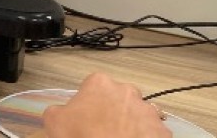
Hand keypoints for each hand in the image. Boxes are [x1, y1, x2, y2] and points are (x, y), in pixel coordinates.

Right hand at [39, 73, 170, 137]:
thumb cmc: (81, 135)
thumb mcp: (54, 120)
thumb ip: (58, 109)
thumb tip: (64, 112)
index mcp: (100, 83)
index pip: (93, 87)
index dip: (89, 103)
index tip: (86, 118)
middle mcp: (127, 90)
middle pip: (118, 98)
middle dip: (113, 110)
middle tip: (103, 130)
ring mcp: (148, 111)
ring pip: (138, 114)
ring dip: (131, 124)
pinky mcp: (163, 131)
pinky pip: (153, 132)